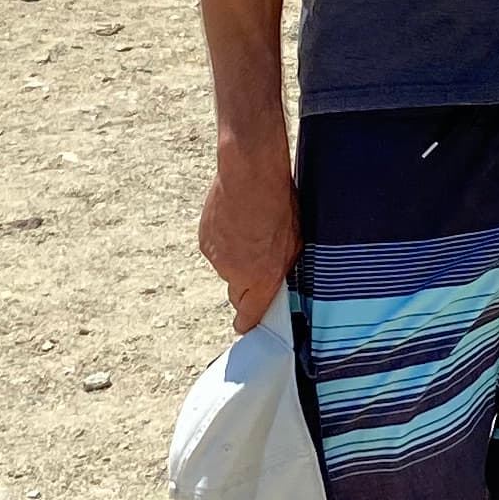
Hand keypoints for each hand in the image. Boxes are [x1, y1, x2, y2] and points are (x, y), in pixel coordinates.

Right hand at [198, 144, 297, 334]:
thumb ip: (281, 268)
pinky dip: (224, 241)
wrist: (250, 175)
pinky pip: (216, 249)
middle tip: (259, 260)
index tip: (246, 324)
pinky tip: (237, 221)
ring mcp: (216, 257)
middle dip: (247, 283)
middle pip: (237, 292)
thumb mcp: (294, 242)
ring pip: (226, 267)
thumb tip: (276, 280)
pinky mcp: (204, 240)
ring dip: (236, 256)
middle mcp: (235, 273)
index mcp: (261, 278)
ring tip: (251, 230)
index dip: (248, 321)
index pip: (248, 315)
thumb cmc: (280, 204)